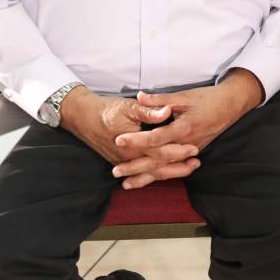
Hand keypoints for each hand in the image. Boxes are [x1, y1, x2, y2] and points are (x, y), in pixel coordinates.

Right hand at [60, 87, 199, 187]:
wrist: (83, 118)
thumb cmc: (107, 110)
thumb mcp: (129, 106)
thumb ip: (150, 110)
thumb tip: (167, 111)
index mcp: (133, 144)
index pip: (160, 151)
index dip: (178, 151)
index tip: (194, 148)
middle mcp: (128, 157)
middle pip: (158, 167)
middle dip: (179, 167)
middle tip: (196, 162)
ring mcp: (123, 162)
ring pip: (150, 173)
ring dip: (170, 172)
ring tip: (188, 168)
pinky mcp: (121, 162)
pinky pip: (141, 172)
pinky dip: (155, 173)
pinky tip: (167, 171)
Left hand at [112, 69, 262, 188]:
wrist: (231, 105)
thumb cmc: (208, 99)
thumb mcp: (184, 96)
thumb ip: (161, 100)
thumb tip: (140, 96)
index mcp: (184, 128)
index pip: (156, 138)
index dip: (137, 140)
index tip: (119, 140)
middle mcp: (187, 144)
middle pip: (159, 160)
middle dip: (136, 167)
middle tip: (116, 171)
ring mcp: (191, 151)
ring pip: (166, 168)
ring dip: (146, 177)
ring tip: (126, 184)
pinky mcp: (192, 153)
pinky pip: (173, 167)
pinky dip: (159, 175)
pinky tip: (147, 180)